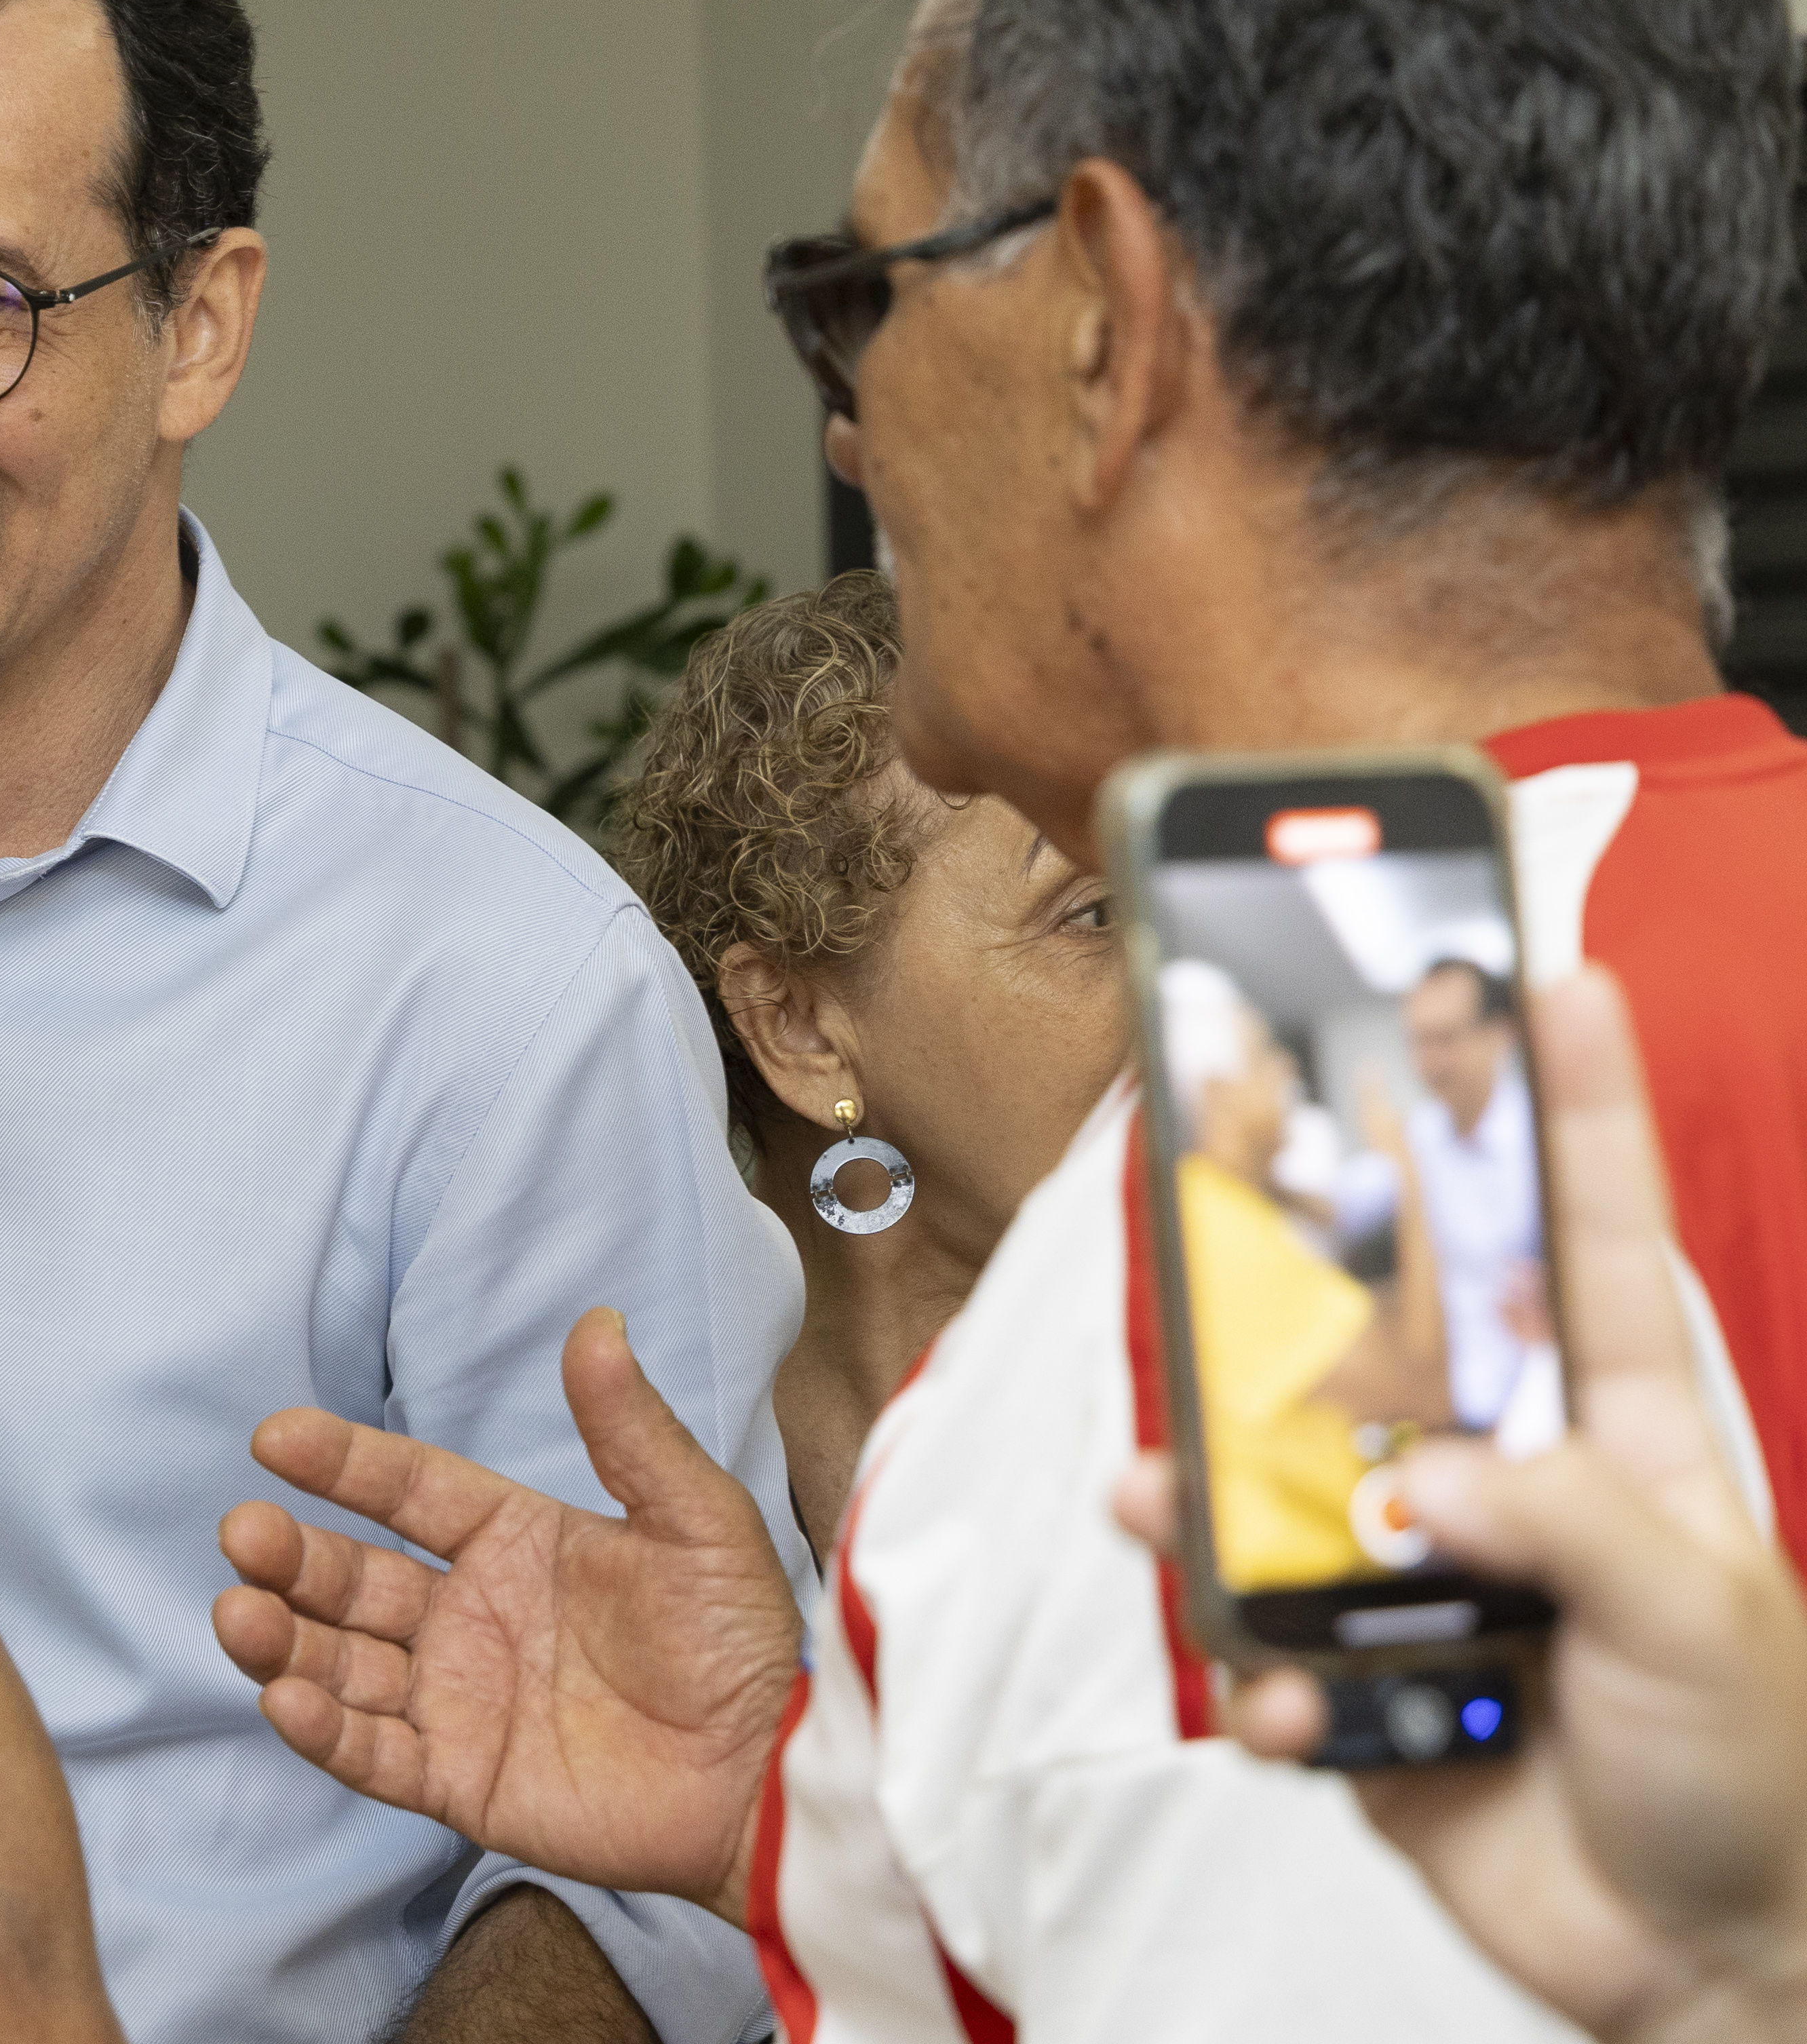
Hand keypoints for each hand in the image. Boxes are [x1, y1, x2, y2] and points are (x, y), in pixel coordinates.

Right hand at [212, 1307, 801, 1921]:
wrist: (770, 1776)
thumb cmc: (742, 1645)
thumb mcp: (696, 1521)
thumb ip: (632, 1430)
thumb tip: (598, 1321)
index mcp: (512, 1543)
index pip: (405, 1489)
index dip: (341, 1462)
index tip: (275, 1437)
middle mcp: (468, 1617)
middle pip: (351, 1578)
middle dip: (289, 1555)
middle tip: (244, 1533)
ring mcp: (458, 1700)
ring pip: (342, 1663)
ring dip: (283, 1638)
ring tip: (240, 1613)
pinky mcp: (461, 1781)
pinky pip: (375, 1755)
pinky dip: (325, 1732)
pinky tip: (286, 1699)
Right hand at [1112, 968, 1806, 2043]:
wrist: (1703, 1969)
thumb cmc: (1752, 1780)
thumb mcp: (1702, 1622)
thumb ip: (1566, 1525)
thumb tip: (1424, 1482)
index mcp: (1618, 1437)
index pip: (1587, 1239)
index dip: (1566, 1108)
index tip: (1546, 972)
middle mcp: (1508, 1481)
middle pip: (1386, 1334)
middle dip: (1305, 1263)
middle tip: (1230, 1177)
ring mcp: (1423, 1580)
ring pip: (1280, 1489)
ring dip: (1215, 1498)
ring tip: (1168, 1506)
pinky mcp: (1362, 1687)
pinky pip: (1266, 1654)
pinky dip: (1263, 1683)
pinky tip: (1292, 1709)